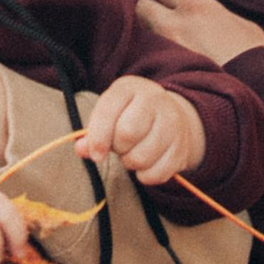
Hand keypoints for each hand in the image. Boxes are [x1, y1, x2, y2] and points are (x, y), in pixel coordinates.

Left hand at [79, 74, 205, 185]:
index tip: (96, 154)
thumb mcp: (110, 113)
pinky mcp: (182, 148)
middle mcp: (155, 99)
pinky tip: (146, 164)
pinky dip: (145, 175)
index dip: (98, 137)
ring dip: (130, 163)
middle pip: (127, 133)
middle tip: (119, 147)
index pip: (109, 111)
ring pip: (142, 157)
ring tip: (132, 153)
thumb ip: (93, 131)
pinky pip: (157, 173)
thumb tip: (82, 150)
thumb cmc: (130, 115)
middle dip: (117, 148)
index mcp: (130, 88)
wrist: (173, 116)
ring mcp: (172, 123)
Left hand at [134, 0, 263, 64]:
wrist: (258, 97)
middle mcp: (174, 25)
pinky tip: (156, 58)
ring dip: (142, 30)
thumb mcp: (239, 24)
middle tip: (150, 12)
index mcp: (195, 6)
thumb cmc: (254, 59)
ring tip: (154, 35)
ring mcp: (165, 52)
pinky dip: (145, 53)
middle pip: (137, 4)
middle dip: (141, 6)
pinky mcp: (160, 75)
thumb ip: (212, 4)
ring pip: (137, 31)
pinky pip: (143, 56)